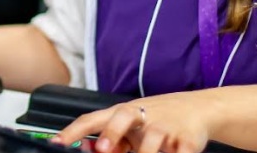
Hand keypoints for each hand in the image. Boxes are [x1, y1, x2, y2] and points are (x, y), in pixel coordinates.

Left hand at [53, 91, 212, 152]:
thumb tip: (88, 149)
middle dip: (112, 132)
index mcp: (124, 113)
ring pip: (153, 138)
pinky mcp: (187, 138)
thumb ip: (113, 140)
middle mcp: (143, 115)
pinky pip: (180, 151)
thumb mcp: (133, 127)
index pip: (94, 118)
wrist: (199, 109)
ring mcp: (166, 126)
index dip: (73, 130)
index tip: (57, 142)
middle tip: (103, 149)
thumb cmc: (159, 120)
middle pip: (123, 116)